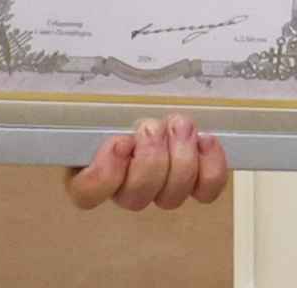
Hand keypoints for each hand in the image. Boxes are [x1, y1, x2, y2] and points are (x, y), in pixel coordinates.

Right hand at [63, 113, 229, 210]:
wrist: (160, 98)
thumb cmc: (127, 102)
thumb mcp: (103, 102)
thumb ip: (89, 114)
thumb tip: (101, 128)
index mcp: (92, 171)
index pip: (87, 194)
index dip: (104, 176)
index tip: (120, 143)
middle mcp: (125, 189)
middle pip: (134, 198)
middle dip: (150, 159)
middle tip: (154, 127)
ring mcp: (161, 189)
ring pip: (171, 197)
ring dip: (179, 158)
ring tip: (182, 126)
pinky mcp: (195, 182)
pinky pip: (206, 189)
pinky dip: (209, 166)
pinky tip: (206, 141)